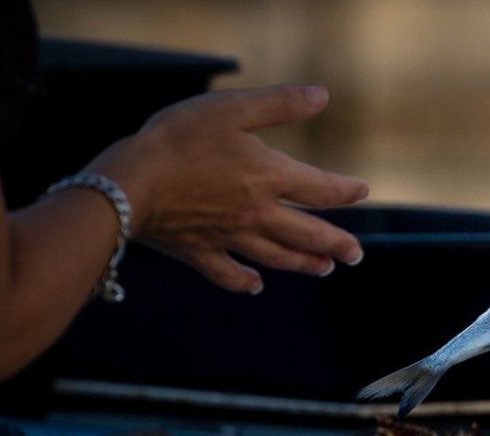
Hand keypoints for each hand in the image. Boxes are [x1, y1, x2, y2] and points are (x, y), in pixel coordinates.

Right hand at [87, 85, 368, 293]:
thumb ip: (279, 104)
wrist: (128, 182)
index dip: (344, 190)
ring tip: (324, 269)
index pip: (320, 188)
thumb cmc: (178, 139)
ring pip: (277, 256)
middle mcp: (257, 214)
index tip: (362, 191)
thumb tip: (322, 96)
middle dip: (336, 244)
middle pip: (308, 233)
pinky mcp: (198, 251)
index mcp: (269, 177)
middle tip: (356, 255)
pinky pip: (226, 273)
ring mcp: (229, 237)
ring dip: (304, 263)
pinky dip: (243, 281)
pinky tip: (255, 285)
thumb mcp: (231, 108)